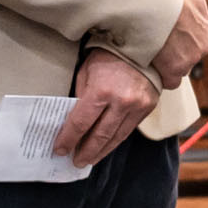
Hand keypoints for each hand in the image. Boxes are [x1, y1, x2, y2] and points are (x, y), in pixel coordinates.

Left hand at [58, 45, 158, 164]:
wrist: (142, 46)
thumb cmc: (108, 55)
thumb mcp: (86, 71)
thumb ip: (81, 96)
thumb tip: (73, 121)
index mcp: (101, 90)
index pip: (80, 123)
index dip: (69, 139)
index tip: (60, 150)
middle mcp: (121, 101)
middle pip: (99, 135)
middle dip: (85, 151)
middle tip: (75, 161)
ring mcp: (137, 106)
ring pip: (116, 137)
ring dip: (101, 151)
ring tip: (89, 160)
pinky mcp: (148, 108)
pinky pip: (128, 130)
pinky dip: (115, 141)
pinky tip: (105, 147)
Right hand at [148, 0, 207, 87]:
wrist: (153, 1)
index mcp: (207, 27)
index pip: (198, 40)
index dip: (182, 39)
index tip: (169, 35)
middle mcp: (203, 45)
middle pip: (190, 55)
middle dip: (176, 52)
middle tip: (157, 43)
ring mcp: (190, 58)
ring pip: (180, 67)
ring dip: (167, 63)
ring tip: (151, 53)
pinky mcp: (175, 69)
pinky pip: (170, 81)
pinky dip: (162, 77)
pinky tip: (151, 68)